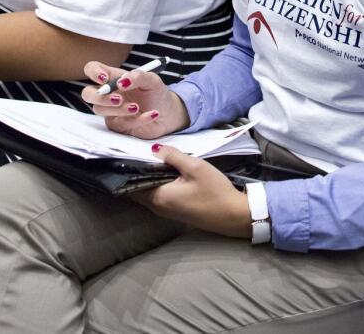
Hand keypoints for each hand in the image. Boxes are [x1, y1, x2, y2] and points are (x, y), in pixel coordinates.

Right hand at [80, 61, 189, 137]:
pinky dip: (137, 119)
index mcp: (114, 77)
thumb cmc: (157, 94)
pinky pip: (119, 123)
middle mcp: (109, 93)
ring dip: (119, 110)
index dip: (93, 72)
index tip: (104, 79)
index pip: (92, 69)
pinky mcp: (117, 125)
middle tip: (119, 99)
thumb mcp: (153, 80)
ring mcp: (111, 110)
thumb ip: (138, 76)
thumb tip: (122, 81)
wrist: (169, 114)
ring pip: (99, 110)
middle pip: (87, 93)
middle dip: (99, 97)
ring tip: (137, 107)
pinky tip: (152, 114)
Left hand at [129, 145, 251, 237]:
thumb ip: (173, 156)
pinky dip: (158, 184)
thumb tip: (154, 149)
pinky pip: (158, 196)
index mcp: (159, 197)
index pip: (133, 183)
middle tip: (144, 152)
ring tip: (155, 159)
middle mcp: (158, 207)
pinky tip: (167, 172)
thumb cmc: (215, 191)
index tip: (131, 151)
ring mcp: (166, 212)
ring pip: (148, 192)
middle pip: (138, 188)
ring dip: (150, 178)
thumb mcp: (195, 167)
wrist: (233, 216)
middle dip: (139, 172)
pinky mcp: (175, 212)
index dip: (130, 167)